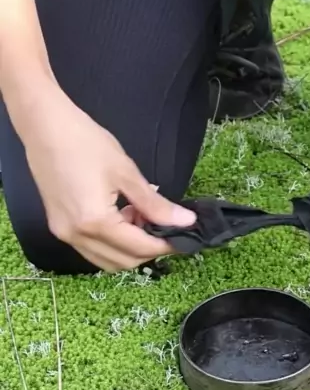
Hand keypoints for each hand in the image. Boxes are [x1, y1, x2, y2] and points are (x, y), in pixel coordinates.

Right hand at [21, 84, 195, 270]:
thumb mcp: (126, 172)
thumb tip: (185, 221)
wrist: (45, 127)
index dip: (166, 245)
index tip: (184, 236)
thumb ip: (155, 204)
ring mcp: (65, 234)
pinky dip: (112, 243)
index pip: (139, 248)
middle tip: (164, 225)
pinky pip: (92, 249)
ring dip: (130, 249)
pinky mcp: (59, 228)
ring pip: (107, 261)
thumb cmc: (85, 142)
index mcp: (94, 222)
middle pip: (123, 262)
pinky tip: (122, 217)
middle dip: (148, 250)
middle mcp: (76, 236)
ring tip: (141, 218)